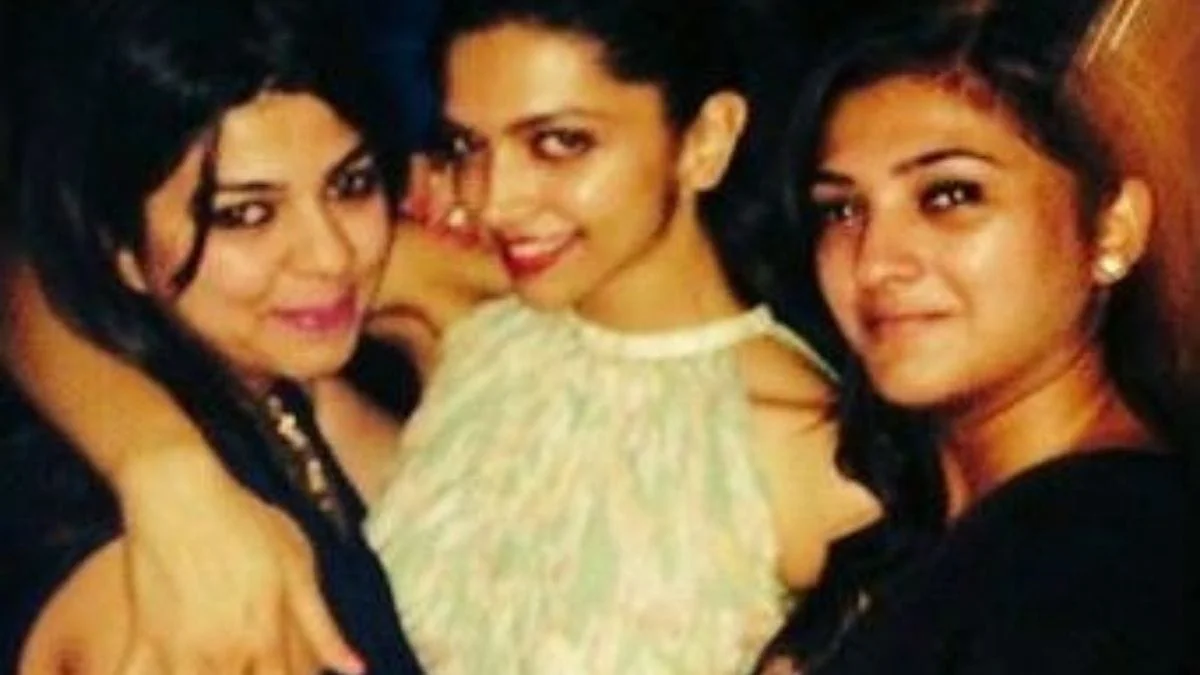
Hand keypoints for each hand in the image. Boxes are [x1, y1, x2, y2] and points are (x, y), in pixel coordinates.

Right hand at [112, 450, 363, 673]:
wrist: (178, 492)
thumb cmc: (244, 522)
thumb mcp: (295, 566)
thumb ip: (322, 626)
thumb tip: (355, 669)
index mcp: (265, 637)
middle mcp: (223, 654)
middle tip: (255, 668)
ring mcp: (178, 653)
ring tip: (223, 671)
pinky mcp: (141, 643)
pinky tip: (173, 672)